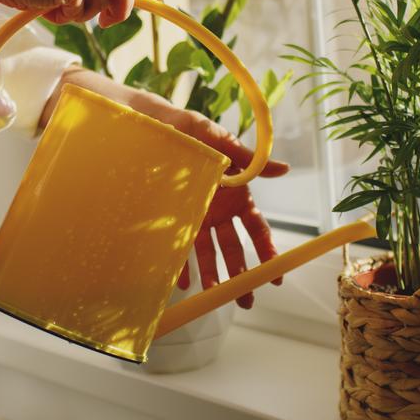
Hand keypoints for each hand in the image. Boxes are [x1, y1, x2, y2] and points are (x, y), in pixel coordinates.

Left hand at [47, 68, 288, 308]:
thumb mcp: (212, 136)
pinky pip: (177, 247)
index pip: (255, 226)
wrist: (134, 121)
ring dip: (213, 275)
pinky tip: (181, 284)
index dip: (267, 249)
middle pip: (234, 246)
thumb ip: (246, 156)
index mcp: (233, 190)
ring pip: (207, 252)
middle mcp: (215, 207)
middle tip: (247, 298)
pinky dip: (180, 267)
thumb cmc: (177, 124)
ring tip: (216, 297)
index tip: (274, 273)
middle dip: (242, 273)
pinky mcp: (167, 219)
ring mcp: (191, 215)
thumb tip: (284, 168)